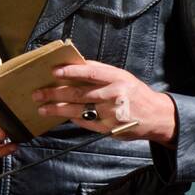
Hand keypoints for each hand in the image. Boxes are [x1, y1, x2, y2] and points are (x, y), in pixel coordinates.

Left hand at [32, 60, 174, 145]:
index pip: (90, 72)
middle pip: (79, 93)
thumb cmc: (134, 92)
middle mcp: (115, 95)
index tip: (53, 71)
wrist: (157, 116)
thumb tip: (71, 65)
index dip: (71, 71)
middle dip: (55, 93)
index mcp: (118, 78)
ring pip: (78, 110)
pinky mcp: (109, 128)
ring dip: (57, 109)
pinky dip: (72, 118)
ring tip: (42, 108)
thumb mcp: (122, 77)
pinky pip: (85, 123)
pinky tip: (60, 116)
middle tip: (37, 93)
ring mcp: (111, 113)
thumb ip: (99, 72)